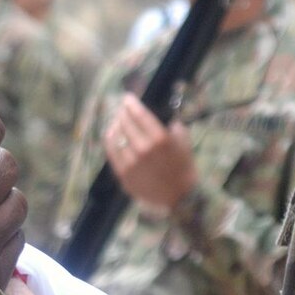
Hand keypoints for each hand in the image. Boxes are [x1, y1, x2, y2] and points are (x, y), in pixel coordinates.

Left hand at [103, 94, 197, 210]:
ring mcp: (131, 163)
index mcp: (160, 139)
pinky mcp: (124, 174)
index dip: (131, 103)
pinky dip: (110, 140)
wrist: (180, 196)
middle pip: (126, 123)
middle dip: (123, 113)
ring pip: (116, 136)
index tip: (127, 98)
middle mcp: (143, 149)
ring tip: (116, 120)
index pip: (140, 114)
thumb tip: (161, 113)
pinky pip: (112, 152)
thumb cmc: (184, 166)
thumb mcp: (184, 141)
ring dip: (116, 125)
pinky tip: (111, 134)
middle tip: (122, 109)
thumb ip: (172, 125)